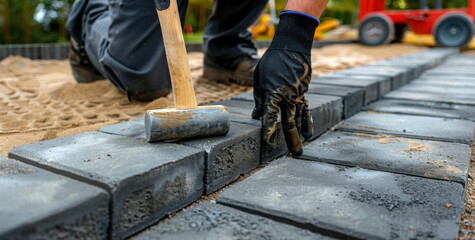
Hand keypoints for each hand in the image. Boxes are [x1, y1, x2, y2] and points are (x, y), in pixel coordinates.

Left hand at [251, 13, 318, 155]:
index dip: (269, 132)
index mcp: (273, 93)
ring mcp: (298, 95)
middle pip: (288, 122)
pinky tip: (309, 132)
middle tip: (293, 154)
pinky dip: (307, 121)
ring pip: (298, 118)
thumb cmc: (271, 61)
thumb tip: (257, 115)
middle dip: (289, 139)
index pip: (270, 118)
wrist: (292, 46)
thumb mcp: (259, 78)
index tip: (268, 146)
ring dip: (299, 134)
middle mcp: (287, 97)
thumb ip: (259, 98)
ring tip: (300, 149)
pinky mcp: (303, 92)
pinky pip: (305, 110)